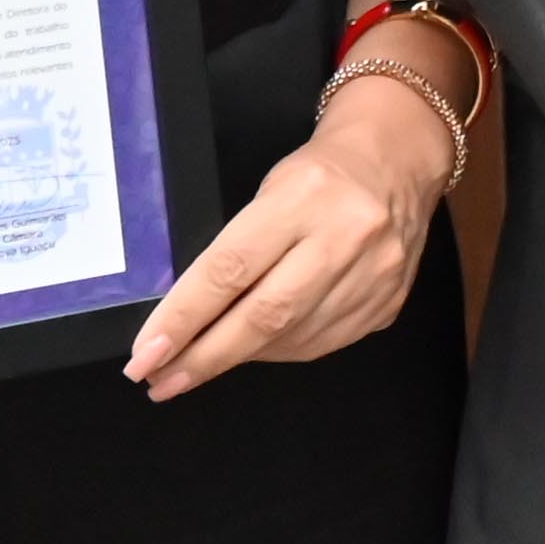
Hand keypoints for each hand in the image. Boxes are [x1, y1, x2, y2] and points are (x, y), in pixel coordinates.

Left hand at [126, 72, 446, 396]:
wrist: (398, 162)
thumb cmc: (320, 175)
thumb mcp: (270, 192)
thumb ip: (236, 254)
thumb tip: (187, 321)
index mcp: (305, 198)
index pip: (230, 270)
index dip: (182, 318)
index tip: (146, 355)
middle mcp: (345, 237)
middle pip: (264, 316)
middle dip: (204, 356)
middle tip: (161, 381)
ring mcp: (374, 274)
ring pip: (293, 340)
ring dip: (241, 356)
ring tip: (207, 359)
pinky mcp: (388, 302)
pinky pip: (324, 344)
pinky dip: (283, 350)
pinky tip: (262, 344)